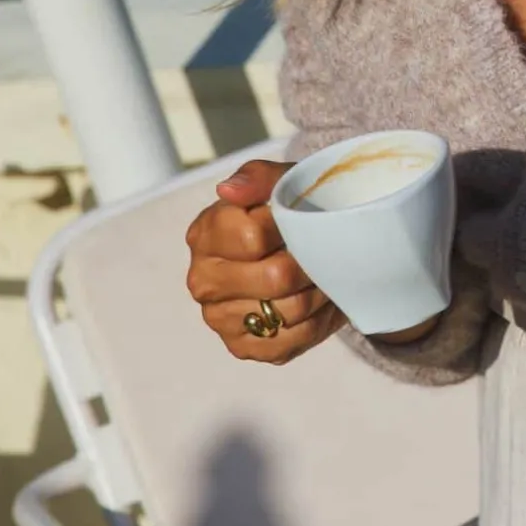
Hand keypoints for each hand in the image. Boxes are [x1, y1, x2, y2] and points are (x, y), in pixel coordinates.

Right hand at [186, 157, 346, 363]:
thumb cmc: (290, 211)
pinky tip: (317, 302)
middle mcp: (203, 279)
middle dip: (309, 263)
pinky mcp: (243, 347)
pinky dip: (316, 322)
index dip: (289, 228)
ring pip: (291, 311)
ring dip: (318, 291)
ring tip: (322, 273)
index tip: (301, 220)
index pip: (254, 237)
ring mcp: (219, 318)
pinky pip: (291, 341)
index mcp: (204, 234)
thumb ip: (257, 178)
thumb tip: (228, 189)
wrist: (309, 250)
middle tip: (321, 251)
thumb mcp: (281, 183)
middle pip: (276, 278)